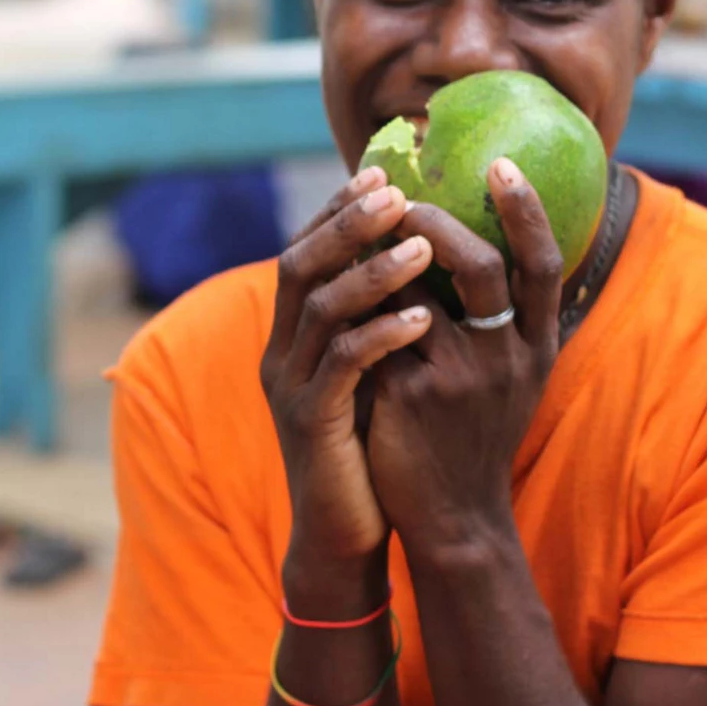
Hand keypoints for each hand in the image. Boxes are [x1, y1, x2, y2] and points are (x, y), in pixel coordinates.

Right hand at [261, 167, 437, 577]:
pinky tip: (422, 319)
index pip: (305, 251)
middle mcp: (281, 352)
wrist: (345, 533)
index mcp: (293, 335)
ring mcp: (292, 388)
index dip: (337, 209)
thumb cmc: (370, 446)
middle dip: (348, 223)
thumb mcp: (372, 371)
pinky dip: (381, 335)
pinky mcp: (313, 424)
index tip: (381, 172)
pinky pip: (344, 366)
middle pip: (300, 265)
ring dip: (373, 271)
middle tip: (396, 191)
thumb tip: (425, 254)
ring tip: (423, 245)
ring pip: (321, 309)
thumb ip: (378, 318)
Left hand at [367, 158, 563, 556]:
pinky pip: (378, 328)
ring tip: (367, 230)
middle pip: (484, 265)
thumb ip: (506, 318)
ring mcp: (459, 379)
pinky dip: (362, 299)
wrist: (456, 517)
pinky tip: (342, 282)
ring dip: (389, 252)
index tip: (501, 163)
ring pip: (420, 291)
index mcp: (537, 346)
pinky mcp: (411, 398)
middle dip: (440, 221)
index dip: (527, 210)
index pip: (545, 263)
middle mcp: (507, 359)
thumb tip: (480, 237)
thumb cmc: (479, 433)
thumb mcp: (515, 377)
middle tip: (406, 200)